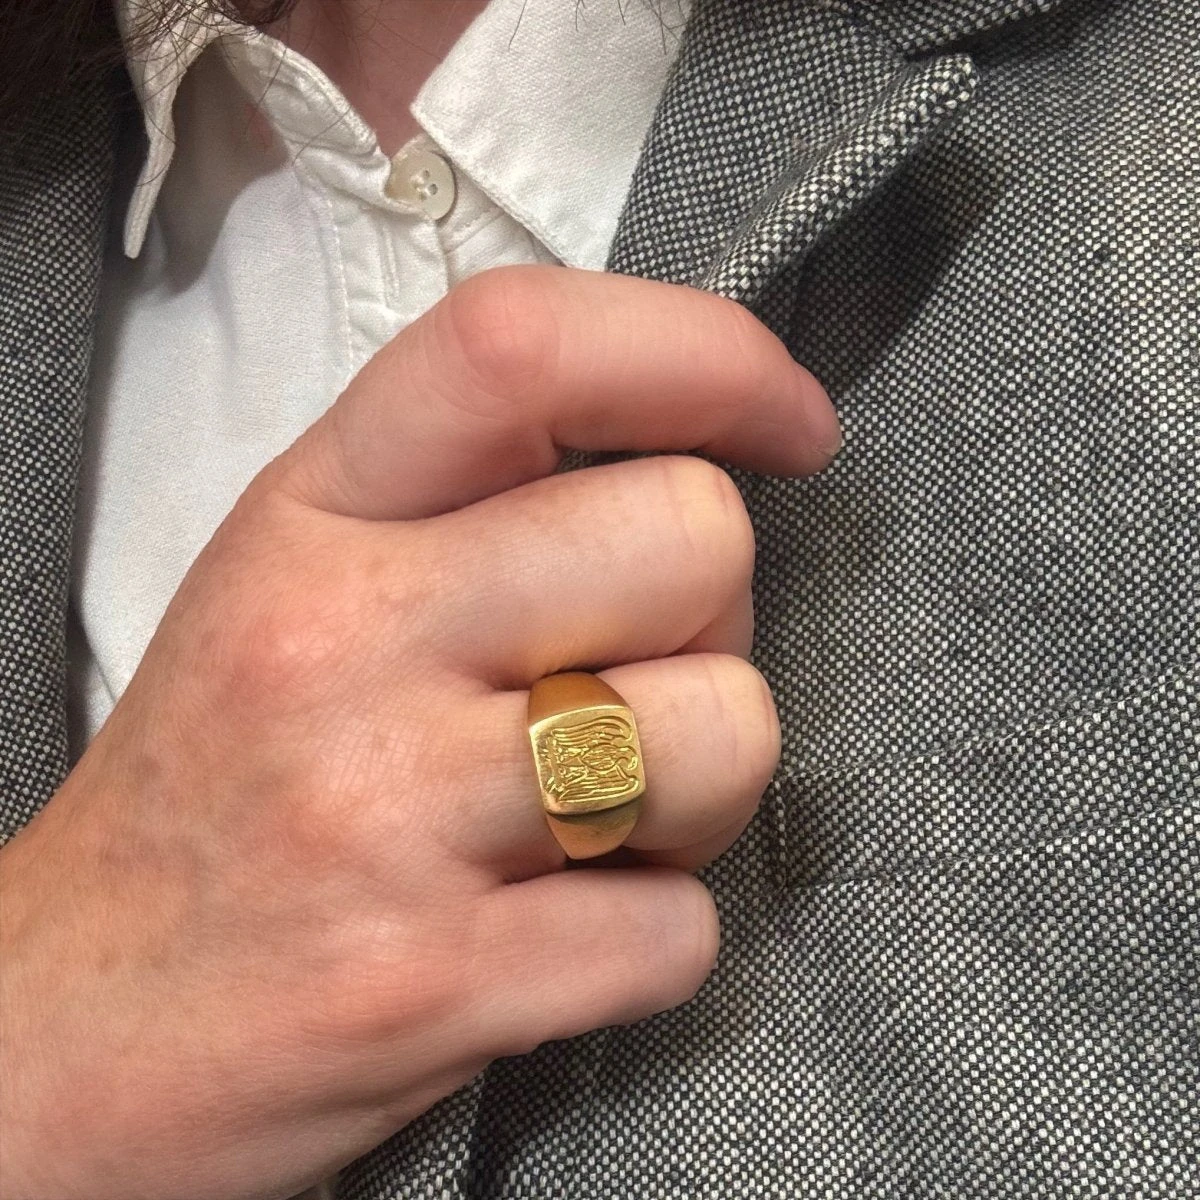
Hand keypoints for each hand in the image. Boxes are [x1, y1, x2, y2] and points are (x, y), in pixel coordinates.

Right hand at [0, 266, 839, 1199]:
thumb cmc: (214, 792)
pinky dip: (651, 937)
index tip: (789, 419)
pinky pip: (680, 930)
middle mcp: (348, 641)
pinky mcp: (437, 980)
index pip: (527, 349)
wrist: (75, 1025)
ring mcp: (390, 815)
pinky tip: (553, 929)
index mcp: (315, 517)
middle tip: (627, 681)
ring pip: (727, 731)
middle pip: (693, 538)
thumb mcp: (291, 581)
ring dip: (704, 786)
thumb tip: (690, 475)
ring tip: (595, 818)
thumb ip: (467, 500)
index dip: (706, 354)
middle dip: (715, 616)